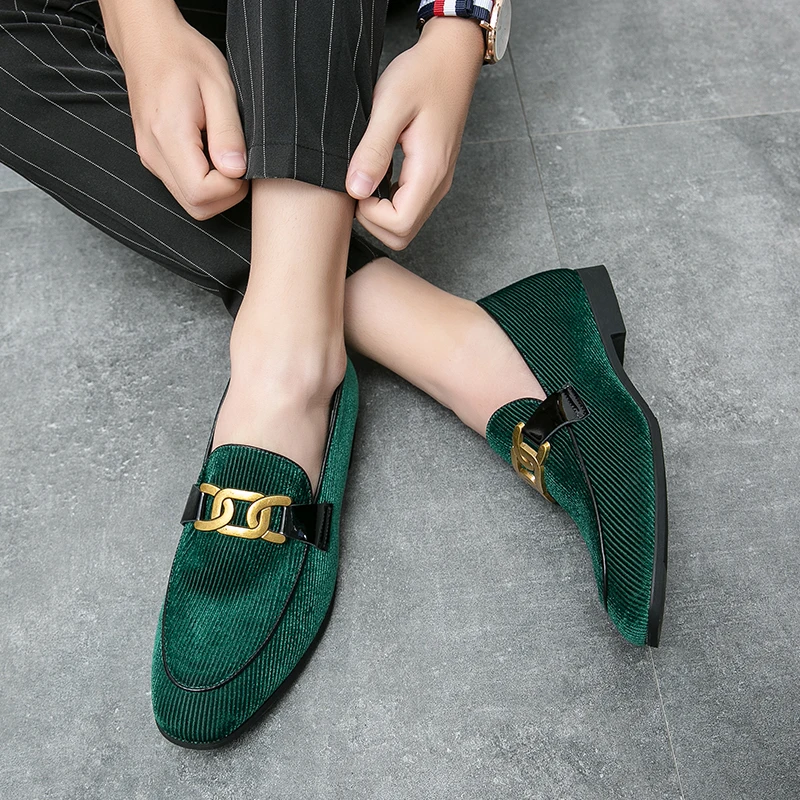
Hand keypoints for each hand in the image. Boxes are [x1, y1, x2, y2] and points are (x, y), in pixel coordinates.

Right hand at [107, 7, 248, 219]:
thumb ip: (228, 132)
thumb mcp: (219, 86)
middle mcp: (154, 154)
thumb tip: (236, 171)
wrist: (148, 40)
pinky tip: (211, 153)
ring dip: (216, 190)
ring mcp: (151, 158)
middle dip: (226, 195)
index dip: (231, 188)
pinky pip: (183, 187)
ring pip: (191, 202)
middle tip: (237, 161)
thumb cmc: (184, 56)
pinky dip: (204, 182)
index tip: (241, 162)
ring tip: (224, 152)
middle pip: (196, 206)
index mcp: (169, 135)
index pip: (202, 193)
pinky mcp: (154, 158)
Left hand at [345, 17, 484, 249]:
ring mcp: (437, 183)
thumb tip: (356, 189)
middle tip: (357, 186)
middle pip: (402, 235)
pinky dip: (387, 204)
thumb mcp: (390, 106)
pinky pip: (409, 208)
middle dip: (373, 221)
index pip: (399, 225)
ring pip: (406, 226)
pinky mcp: (432, 177)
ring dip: (379, 214)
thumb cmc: (422, 75)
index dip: (370, 215)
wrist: (450, 59)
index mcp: (430, 171)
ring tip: (365, 178)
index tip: (357, 184)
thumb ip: (373, 150)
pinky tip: (377, 175)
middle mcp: (438, 184)